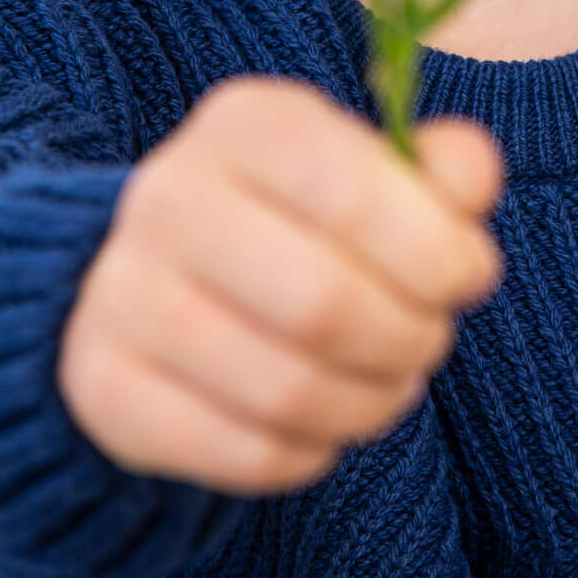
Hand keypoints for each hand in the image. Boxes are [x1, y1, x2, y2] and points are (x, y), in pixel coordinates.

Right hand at [56, 74, 504, 495]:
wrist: (168, 274)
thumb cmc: (308, 218)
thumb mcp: (375, 171)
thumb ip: (441, 171)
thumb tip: (473, 176)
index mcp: (245, 124)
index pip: (353, 193)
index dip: (439, 252)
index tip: (471, 276)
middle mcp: (168, 197)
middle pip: (325, 304)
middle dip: (411, 338)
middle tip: (430, 339)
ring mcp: (121, 294)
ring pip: (286, 390)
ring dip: (370, 402)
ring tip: (390, 382)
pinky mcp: (104, 387)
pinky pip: (243, 452)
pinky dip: (311, 453)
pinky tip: (324, 423)